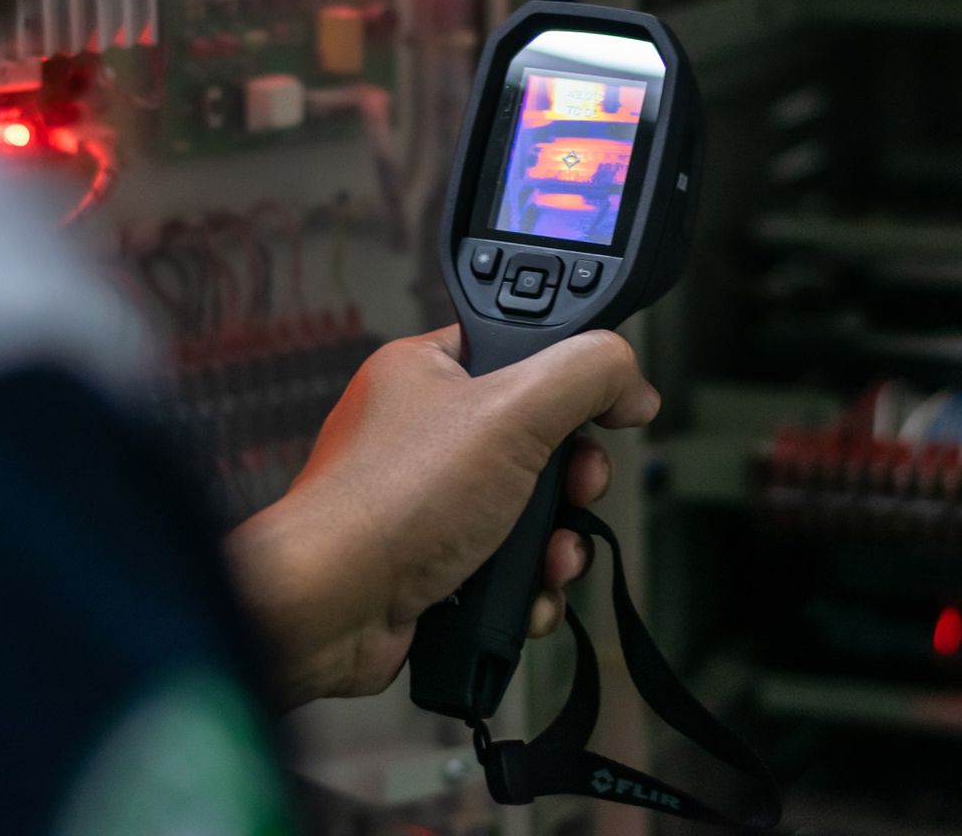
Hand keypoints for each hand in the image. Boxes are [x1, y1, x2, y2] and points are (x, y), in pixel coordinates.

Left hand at [226, 326, 657, 704]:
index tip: (611, 409)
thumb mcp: (512, 412)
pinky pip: (506, 563)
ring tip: (552, 557)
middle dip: (573, 478)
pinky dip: (528, 582)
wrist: (330, 611)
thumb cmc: (389, 504)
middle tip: (577, 489)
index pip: (523, 349)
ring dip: (558, 539)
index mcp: (428, 370)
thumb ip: (586, 374)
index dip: (574, 381)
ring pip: (530, 508)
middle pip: (540, 438)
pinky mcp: (433, 561)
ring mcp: (427, 500)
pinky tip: (529, 592)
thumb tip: (631, 380)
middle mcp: (424, 431)